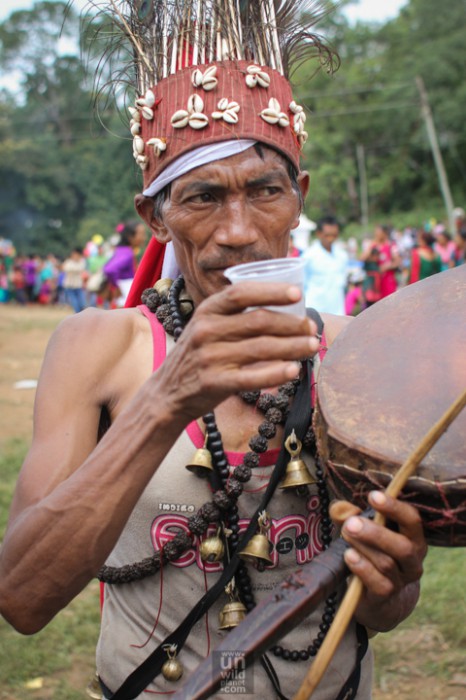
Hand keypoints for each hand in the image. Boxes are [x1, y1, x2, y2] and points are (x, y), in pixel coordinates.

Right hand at [155, 280, 319, 420]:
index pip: (241, 293)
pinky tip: (294, 370)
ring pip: (261, 347)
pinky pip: (251, 376)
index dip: (271, 291)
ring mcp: (209, 357)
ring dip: (292, 346)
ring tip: (312, 346)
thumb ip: (235, 316)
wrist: (166, 393)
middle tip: (311, 327)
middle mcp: (206, 330)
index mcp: (207, 311)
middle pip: (258, 321)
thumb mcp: (206, 327)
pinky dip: (276, 373)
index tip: (298, 293)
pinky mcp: (214, 383)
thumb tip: (284, 307)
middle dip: (291, 323)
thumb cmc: (197, 356)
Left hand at [338, 491, 426, 630]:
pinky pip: (379, 584)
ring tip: (346, 535)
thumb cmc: (371, 553)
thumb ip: (350, 516)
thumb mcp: (363, 532)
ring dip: (364, 547)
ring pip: (387, 564)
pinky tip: (349, 556)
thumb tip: (337, 508)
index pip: (412, 520)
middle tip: (351, 523)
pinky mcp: (386, 597)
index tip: (373, 496)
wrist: (377, 597)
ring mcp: (402, 581)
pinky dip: (362, 568)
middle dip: (376, 533)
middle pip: (402, 546)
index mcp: (413, 538)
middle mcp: (413, 561)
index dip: (394, 507)